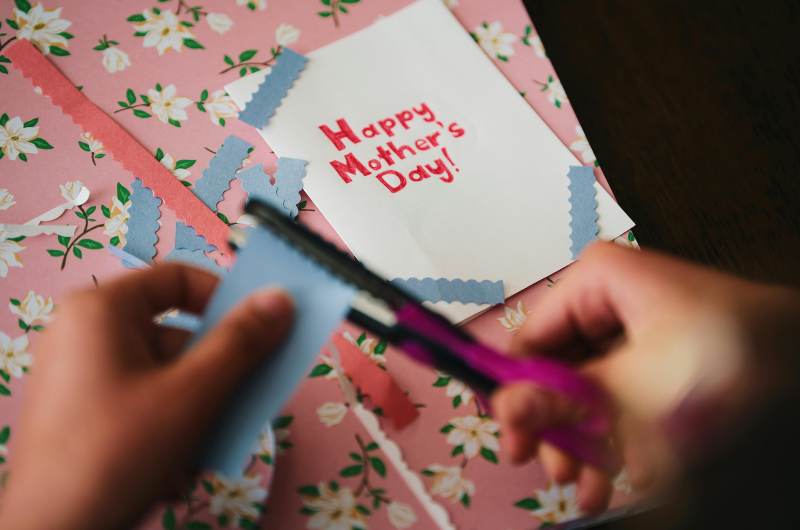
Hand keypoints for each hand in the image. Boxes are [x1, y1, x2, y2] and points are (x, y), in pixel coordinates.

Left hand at [0, 263, 292, 529]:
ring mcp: (81, 374)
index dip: (227, 298)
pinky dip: (171, 421)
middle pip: (176, 331)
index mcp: (102, 310)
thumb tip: (282, 298)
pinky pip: (144, 398)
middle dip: (218, 368)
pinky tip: (180, 461)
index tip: (261, 329)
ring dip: (199, 404)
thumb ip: (241, 342)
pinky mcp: (82, 411)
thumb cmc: (119, 452)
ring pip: (165, 371)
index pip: (178, 278)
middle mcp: (86, 332)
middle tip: (249, 391)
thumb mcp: (193, 393)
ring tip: (211, 439)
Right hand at [492, 242, 799, 513]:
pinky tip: (623, 475)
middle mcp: (607, 302)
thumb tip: (501, 412)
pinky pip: (621, 396)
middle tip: (559, 475)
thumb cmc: (724, 359)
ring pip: (588, 391)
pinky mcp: (657, 356)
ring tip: (593, 490)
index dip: (517, 397)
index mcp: (593, 283)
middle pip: (558, 371)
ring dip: (588, 444)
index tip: (516, 446)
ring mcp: (634, 329)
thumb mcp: (633, 389)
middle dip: (559, 430)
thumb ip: (562, 404)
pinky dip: (619, 436)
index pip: (530, 341)